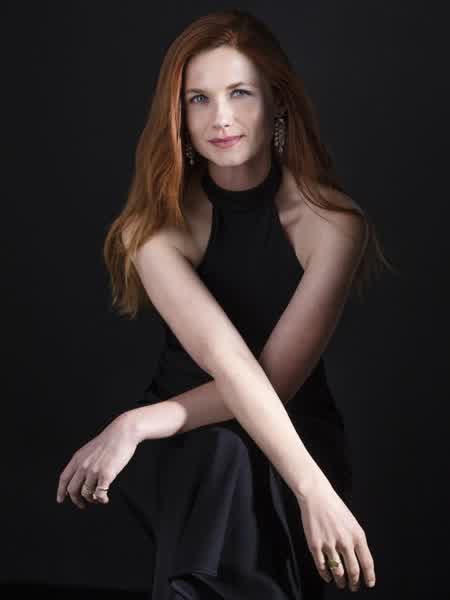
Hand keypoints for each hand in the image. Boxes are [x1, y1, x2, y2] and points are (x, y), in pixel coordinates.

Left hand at [56, 413, 138, 507]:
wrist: (123, 432)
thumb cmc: (110, 440)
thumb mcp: (89, 449)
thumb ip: (82, 461)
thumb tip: (80, 476)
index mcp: (78, 458)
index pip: (64, 478)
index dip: (61, 491)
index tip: (60, 499)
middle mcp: (83, 465)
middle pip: (73, 489)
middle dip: (77, 500)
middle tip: (82, 504)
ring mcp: (94, 470)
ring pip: (87, 493)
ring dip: (92, 500)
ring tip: (98, 498)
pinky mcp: (106, 474)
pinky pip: (99, 494)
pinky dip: (101, 499)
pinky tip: (105, 499)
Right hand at [296, 474, 375, 591]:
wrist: (316, 496)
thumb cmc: (335, 507)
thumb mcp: (352, 523)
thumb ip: (356, 541)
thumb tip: (359, 561)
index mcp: (357, 535)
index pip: (367, 563)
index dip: (369, 576)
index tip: (369, 584)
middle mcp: (345, 542)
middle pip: (353, 571)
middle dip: (354, 583)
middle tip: (354, 587)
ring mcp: (329, 544)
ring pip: (338, 572)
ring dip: (340, 581)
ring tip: (341, 583)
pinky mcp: (315, 545)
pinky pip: (322, 566)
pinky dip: (326, 574)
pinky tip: (327, 576)